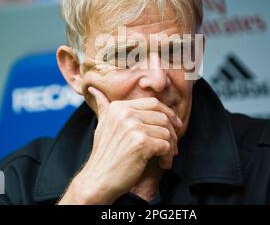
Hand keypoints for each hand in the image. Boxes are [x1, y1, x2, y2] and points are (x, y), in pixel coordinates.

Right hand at [58, 87, 181, 203]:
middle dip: (172, 133)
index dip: (168, 114)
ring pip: (166, 132)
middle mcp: (125, 113)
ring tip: (166, 157)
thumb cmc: (104, 154)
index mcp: (118, 107)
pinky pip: (166, 146)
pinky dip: (168, 156)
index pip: (153, 103)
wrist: (98, 179)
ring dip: (171, 147)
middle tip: (172, 146)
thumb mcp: (102, 125)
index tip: (175, 125)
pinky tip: (163, 163)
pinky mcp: (141, 143)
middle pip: (163, 117)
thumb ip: (103, 107)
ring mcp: (133, 127)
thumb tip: (94, 90)